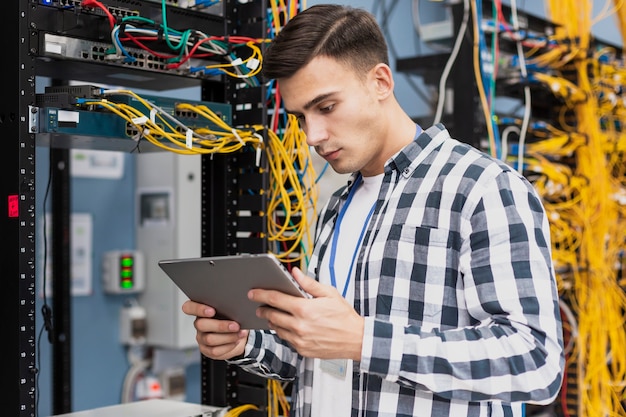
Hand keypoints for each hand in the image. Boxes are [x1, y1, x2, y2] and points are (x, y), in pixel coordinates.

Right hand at [181, 300, 248, 359]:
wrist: (238, 333)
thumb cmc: (233, 317)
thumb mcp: (231, 309)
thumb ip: (228, 306)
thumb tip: (236, 306)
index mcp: (200, 310)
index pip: (189, 307)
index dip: (198, 309)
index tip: (212, 311)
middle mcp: (198, 323)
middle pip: (201, 325)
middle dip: (220, 326)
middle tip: (235, 326)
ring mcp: (201, 337)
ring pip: (209, 339)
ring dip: (228, 337)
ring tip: (240, 333)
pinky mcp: (206, 350)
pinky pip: (214, 351)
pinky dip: (228, 346)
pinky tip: (237, 341)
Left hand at [249, 267, 363, 360]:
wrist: (356, 339)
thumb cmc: (344, 316)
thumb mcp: (329, 294)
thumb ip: (309, 283)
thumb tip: (295, 273)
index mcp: (304, 309)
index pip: (275, 299)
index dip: (261, 294)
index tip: (253, 292)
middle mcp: (299, 326)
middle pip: (272, 315)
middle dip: (263, 309)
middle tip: (259, 306)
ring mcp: (300, 340)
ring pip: (277, 329)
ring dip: (272, 321)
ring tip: (272, 315)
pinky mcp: (302, 350)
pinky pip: (286, 339)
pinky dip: (284, 332)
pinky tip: (287, 326)